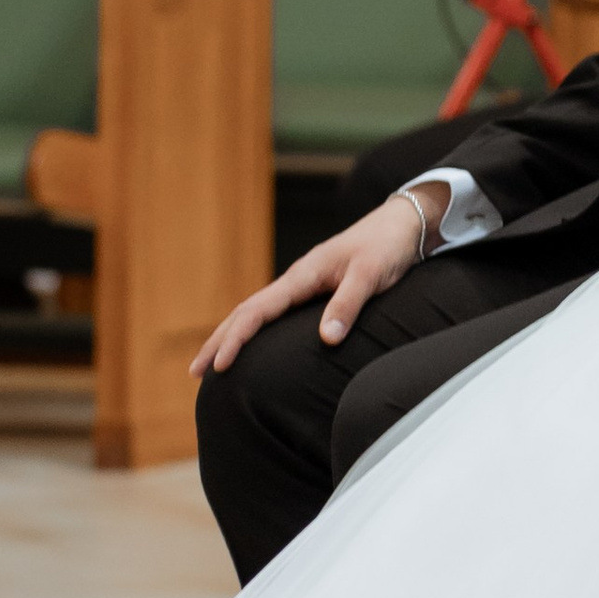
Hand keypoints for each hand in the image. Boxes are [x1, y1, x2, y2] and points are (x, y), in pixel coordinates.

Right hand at [191, 186, 443, 376]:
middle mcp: (296, 280)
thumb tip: (326, 338)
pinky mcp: (314, 289)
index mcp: (303, 276)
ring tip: (212, 362)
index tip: (218, 364)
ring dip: (232, 335)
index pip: (258, 310)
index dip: (236, 338)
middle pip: (247, 312)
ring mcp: (303, 285)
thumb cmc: (387, 247)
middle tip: (194, 372)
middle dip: (219, 341)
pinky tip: (252, 342)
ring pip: (258, 311)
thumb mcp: (371, 275)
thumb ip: (348, 304)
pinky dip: (255, 328)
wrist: (404, 225)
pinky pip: (275, 312)